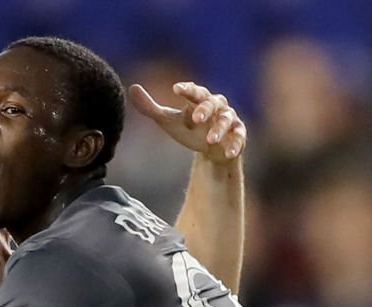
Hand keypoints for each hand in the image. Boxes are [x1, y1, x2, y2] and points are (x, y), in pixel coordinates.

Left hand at [130, 81, 245, 161]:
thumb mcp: (168, 121)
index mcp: (200, 99)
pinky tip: (228, 153)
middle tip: (197, 118)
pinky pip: (239, 137)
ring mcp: (229, 119)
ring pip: (226, 120)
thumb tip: (132, 88)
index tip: (175, 89)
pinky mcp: (238, 135)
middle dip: (205, 109)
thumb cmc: (189, 129)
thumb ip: (150, 107)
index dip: (187, 89)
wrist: (209, 150)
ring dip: (219, 129)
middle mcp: (217, 106)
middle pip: (212, 103)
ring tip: (210, 140)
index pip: (194, 91)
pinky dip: (235, 144)